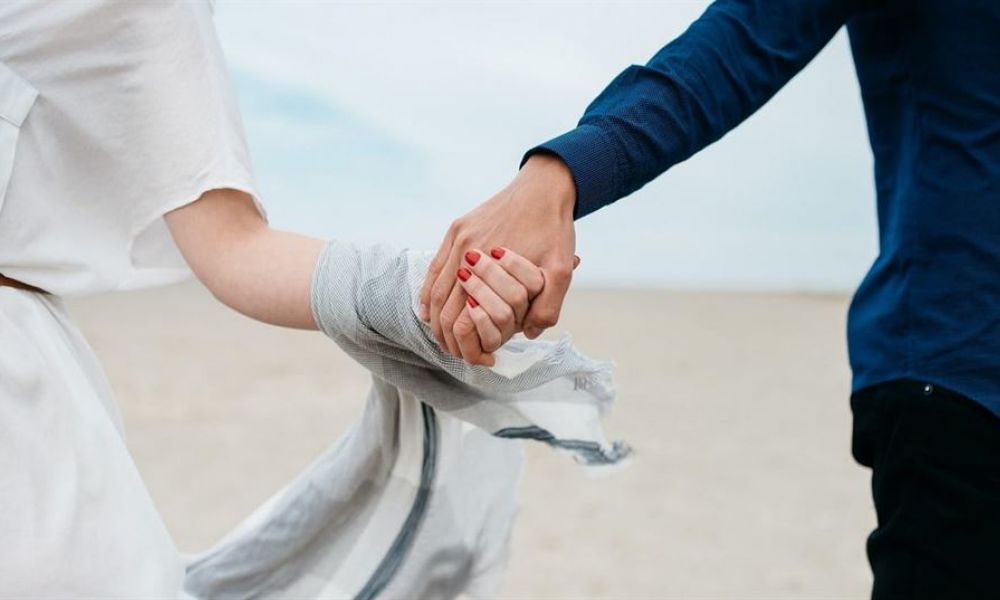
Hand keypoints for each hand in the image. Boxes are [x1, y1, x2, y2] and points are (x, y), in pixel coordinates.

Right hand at [419, 154, 577, 355]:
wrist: (544, 187)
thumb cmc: (554, 228)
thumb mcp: (561, 269)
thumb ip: (547, 306)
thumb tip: (529, 334)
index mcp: (490, 263)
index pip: (464, 317)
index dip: (467, 344)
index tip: (480, 359)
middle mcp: (467, 249)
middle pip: (443, 307)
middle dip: (448, 337)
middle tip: (459, 354)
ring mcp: (458, 238)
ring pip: (434, 289)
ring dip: (436, 319)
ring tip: (445, 338)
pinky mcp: (457, 229)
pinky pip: (434, 267)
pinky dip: (428, 293)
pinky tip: (430, 310)